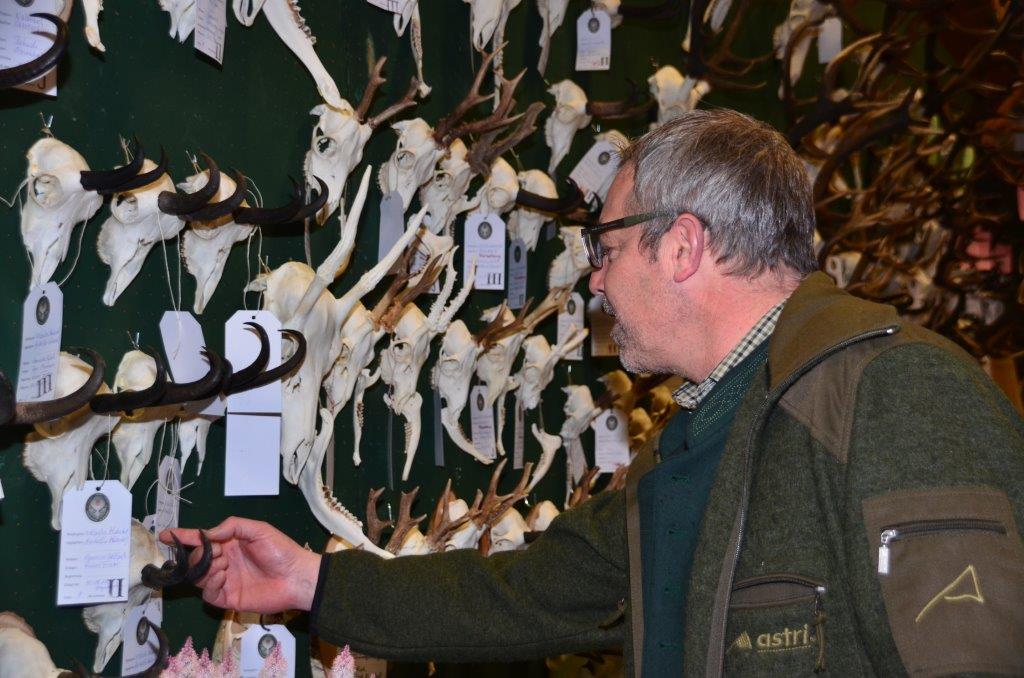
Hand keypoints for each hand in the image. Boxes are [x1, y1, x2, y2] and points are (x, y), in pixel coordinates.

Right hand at [162, 517, 321, 612]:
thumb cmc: (280, 550)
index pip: (201, 540)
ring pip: (199, 577)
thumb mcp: (258, 530)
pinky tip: (222, 577)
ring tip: (224, 565)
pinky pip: (207, 594)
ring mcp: (225, 580)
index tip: (165, 534)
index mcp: (230, 543)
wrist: (296, 577)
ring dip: (205, 569)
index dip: (183, 537)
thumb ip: (231, 527)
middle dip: (199, 555)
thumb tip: (206, 534)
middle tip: (218, 554)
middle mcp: (224, 561)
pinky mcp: (228, 598)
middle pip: (196, 559)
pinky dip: (209, 584)